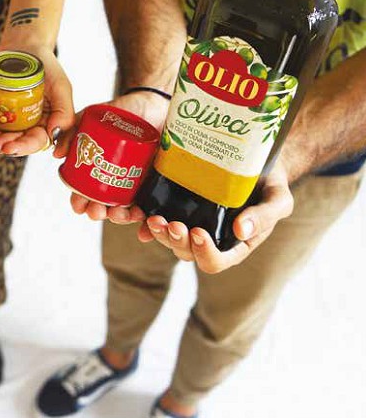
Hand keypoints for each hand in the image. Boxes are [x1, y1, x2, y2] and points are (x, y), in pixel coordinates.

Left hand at [0, 46, 74, 158]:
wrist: (24, 45)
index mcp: (44, 123)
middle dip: (0, 147)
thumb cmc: (47, 65)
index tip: (10, 148)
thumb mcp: (61, 86)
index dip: (23, 147)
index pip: (35, 141)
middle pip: (13, 141)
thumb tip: (54, 135)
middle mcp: (25, 125)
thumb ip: (64, 112)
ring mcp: (8, 118)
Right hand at [68, 90, 169, 221]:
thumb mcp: (91, 117)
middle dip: (98, 213)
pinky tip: (144, 225)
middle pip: (103, 205)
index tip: (79, 205)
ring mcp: (135, 183)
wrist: (154, 103)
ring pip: (125, 210)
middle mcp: (114, 179)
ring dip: (120, 219)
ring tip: (119, 214)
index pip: (84, 192)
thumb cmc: (122, 110)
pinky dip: (146, 221)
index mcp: (97, 169)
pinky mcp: (155, 184)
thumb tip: (56, 154)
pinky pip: (151, 207)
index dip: (80, 202)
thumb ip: (72, 132)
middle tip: (97, 211)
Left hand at [138, 160, 293, 272]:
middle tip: (171, 224)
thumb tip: (241, 231)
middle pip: (185, 252)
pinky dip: (145, 219)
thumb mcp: (277, 197)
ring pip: (167, 238)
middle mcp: (207, 239)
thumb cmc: (268, 182)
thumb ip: (265, 215)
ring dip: (158, 232)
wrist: (251, 155)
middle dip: (176, 242)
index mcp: (231, 245)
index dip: (204, 253)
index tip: (199, 232)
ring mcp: (188, 222)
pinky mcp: (173, 205)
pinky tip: (139, 211)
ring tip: (154, 218)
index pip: (214, 262)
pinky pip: (156, 218)